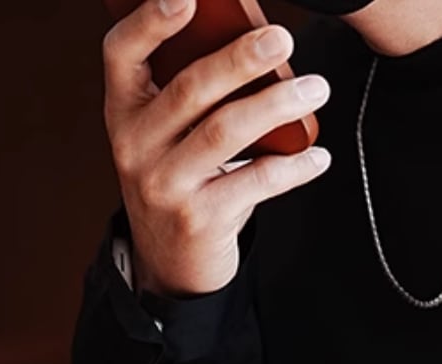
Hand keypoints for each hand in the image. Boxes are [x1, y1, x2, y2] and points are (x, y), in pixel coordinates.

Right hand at [101, 0, 332, 296]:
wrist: (172, 261)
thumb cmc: (182, 181)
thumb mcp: (168, 135)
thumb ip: (193, 96)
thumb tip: (258, 49)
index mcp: (123, 109)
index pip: (122, 52)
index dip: (151, 20)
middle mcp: (135, 144)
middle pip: (190, 89)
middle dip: (240, 59)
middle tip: (283, 38)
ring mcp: (165, 184)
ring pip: (225, 132)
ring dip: (276, 106)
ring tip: (316, 90)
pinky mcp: (199, 219)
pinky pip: (254, 182)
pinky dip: (293, 168)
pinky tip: (319, 155)